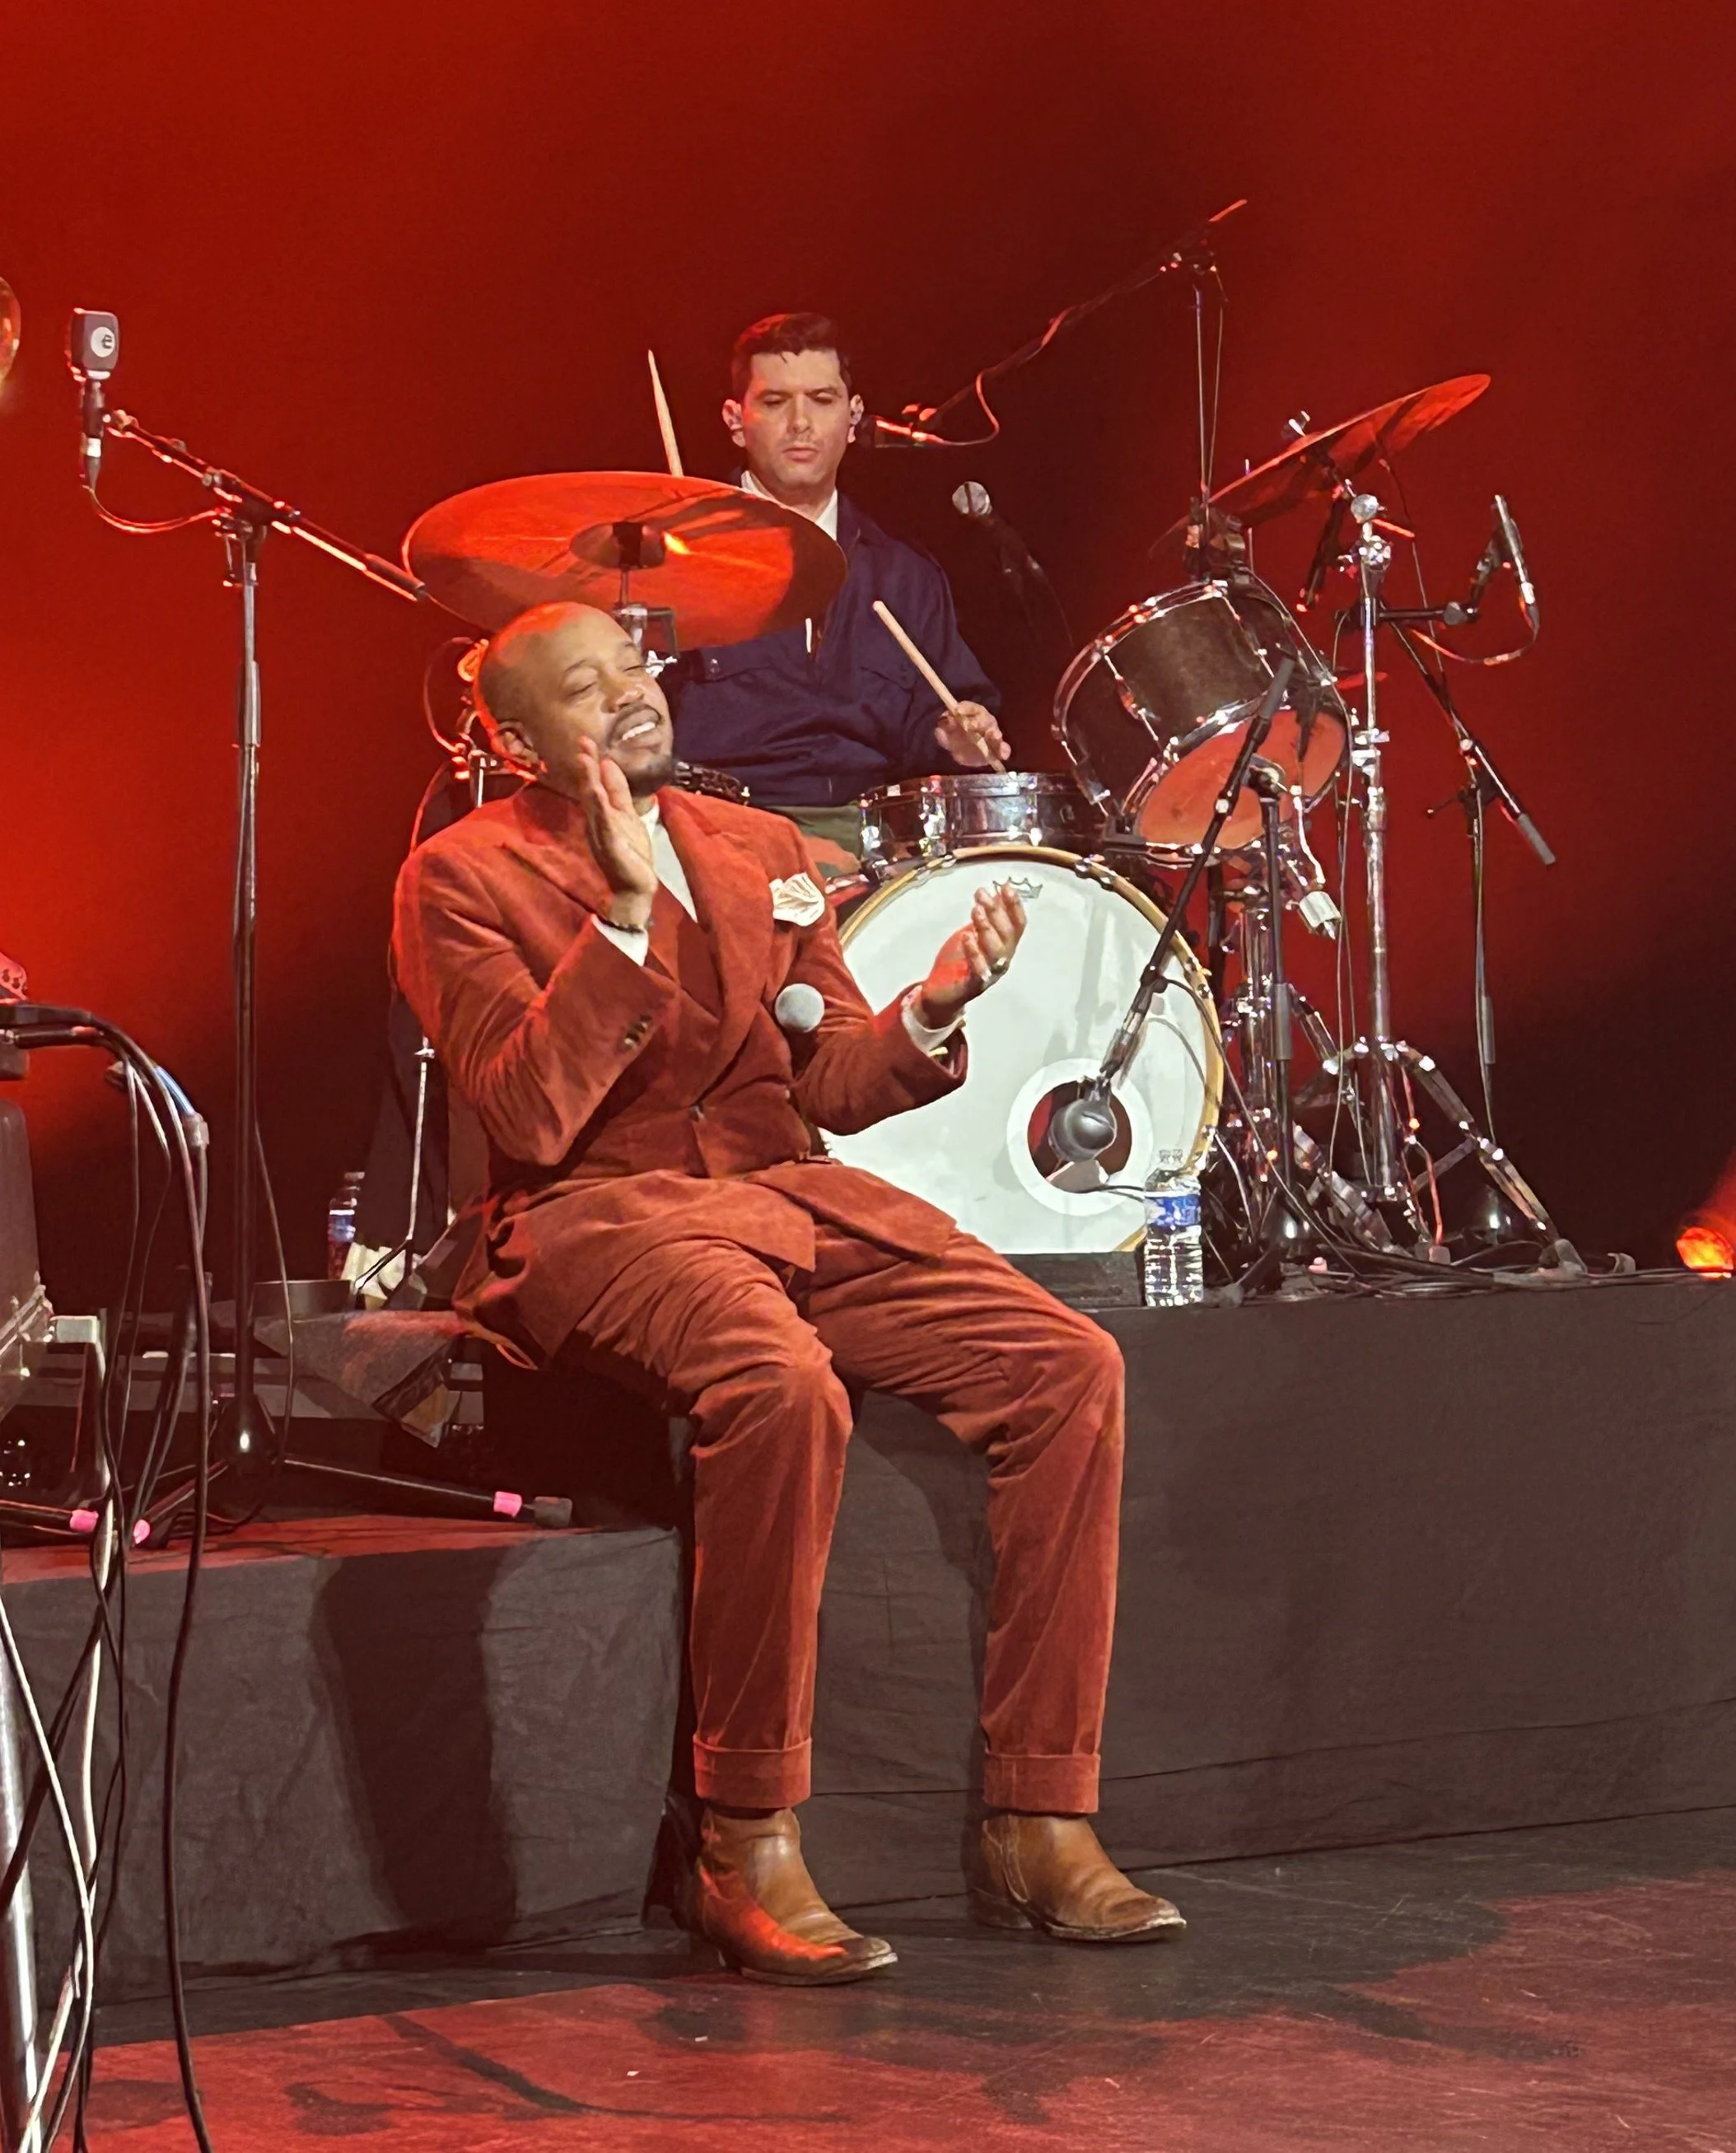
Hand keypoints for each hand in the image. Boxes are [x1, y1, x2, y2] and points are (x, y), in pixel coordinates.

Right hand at [573, 737, 657, 929]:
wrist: (636, 887)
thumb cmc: (631, 851)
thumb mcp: (627, 814)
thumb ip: (618, 791)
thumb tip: (607, 762)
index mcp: (602, 813)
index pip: (594, 783)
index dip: (590, 763)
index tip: (585, 741)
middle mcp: (598, 822)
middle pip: (590, 790)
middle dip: (586, 767)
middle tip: (582, 744)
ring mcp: (603, 835)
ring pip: (594, 806)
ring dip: (589, 783)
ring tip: (585, 761)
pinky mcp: (612, 848)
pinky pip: (606, 828)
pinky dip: (601, 811)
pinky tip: (598, 796)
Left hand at [915, 883, 1025, 1027]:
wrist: (939, 993)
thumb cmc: (957, 962)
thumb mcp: (971, 934)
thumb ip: (983, 918)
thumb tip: (993, 893)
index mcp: (1004, 947)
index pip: (1017, 925)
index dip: (1014, 906)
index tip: (1005, 886)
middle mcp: (1002, 960)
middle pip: (1008, 935)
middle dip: (997, 912)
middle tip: (981, 895)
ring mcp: (990, 974)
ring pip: (997, 951)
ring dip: (988, 929)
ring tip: (975, 911)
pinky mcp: (974, 986)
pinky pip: (980, 971)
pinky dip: (974, 953)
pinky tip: (966, 937)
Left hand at [935, 699, 1009, 768]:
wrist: (965, 755)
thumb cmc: (957, 740)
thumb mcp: (947, 736)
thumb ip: (943, 731)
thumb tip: (941, 727)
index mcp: (972, 716)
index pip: (971, 708)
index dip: (965, 708)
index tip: (957, 710)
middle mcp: (984, 723)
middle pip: (985, 719)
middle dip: (979, 721)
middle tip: (972, 726)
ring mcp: (992, 736)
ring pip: (996, 732)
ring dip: (995, 734)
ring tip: (995, 736)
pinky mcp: (996, 749)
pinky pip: (1003, 749)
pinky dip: (1004, 750)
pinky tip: (1003, 755)